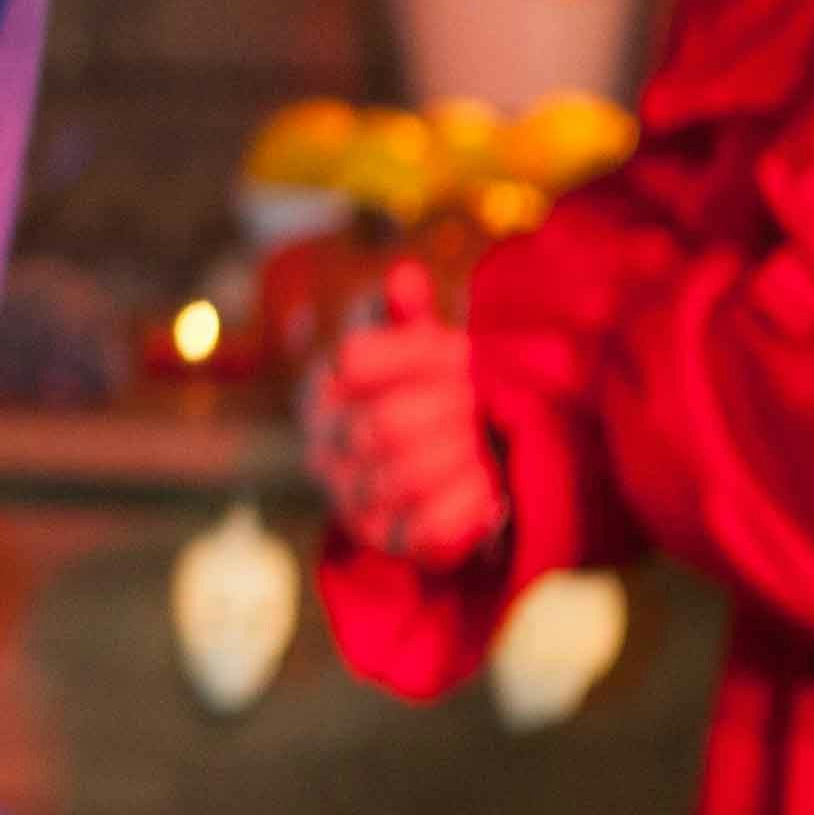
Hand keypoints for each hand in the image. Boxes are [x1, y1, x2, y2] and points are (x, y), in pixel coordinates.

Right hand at [303, 261, 503, 563]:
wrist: (430, 482)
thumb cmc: (428, 398)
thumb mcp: (420, 351)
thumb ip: (410, 316)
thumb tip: (407, 274)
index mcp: (325, 388)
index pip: (356, 360)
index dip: (418, 354)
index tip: (462, 352)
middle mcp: (324, 445)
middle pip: (386, 423)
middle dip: (448, 411)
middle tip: (484, 404)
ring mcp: (348, 496)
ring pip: (405, 475)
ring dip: (461, 457)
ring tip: (486, 445)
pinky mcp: (381, 540)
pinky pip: (425, 529)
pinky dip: (466, 507)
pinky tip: (490, 489)